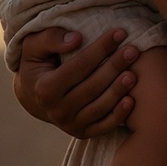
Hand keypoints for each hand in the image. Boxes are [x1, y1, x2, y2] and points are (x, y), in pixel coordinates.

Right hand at [13, 27, 138, 137]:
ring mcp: (69, 124)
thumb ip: (51, 38)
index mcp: (45, 88)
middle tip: (133, 50)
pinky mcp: (81, 132)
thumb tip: (76, 39)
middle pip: (93, 86)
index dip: (101, 48)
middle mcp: (57, 110)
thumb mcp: (34, 45)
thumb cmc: (37, 62)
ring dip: (119, 90)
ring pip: (100, 107)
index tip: (119, 32)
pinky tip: (131, 100)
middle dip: (115, 67)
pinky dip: (118, 115)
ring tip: (134, 73)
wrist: (32, 94)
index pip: (79, 66)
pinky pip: (103, 126)